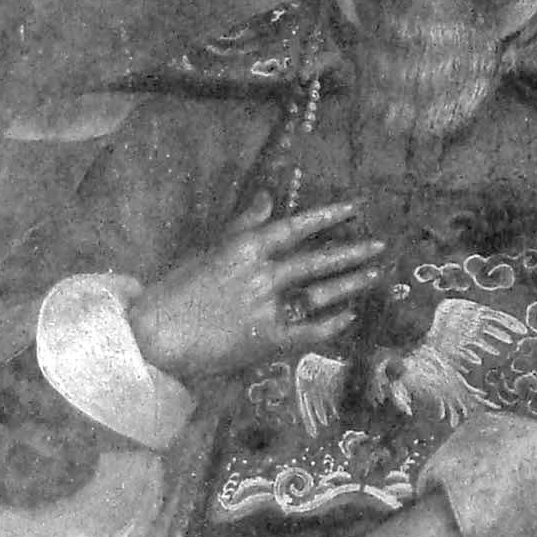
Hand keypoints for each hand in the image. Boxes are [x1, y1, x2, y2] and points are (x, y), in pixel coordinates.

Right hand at [128, 191, 384, 379]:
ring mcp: (267, 308)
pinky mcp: (267, 340)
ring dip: (350, 284)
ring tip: (375, 274)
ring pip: (320, 293)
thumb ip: (242, 223)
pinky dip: (332, 324)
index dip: (328, 216)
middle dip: (352, 251)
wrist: (156, 336)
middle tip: (381, 244)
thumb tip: (266, 196)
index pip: (296, 226)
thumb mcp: (208, 249)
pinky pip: (309, 331)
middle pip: (317, 259)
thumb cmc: (176, 290)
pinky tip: (350, 317)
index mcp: (245, 248)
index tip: (354, 207)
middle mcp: (262, 275)